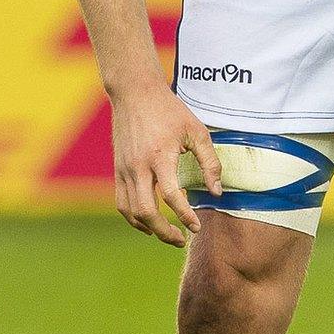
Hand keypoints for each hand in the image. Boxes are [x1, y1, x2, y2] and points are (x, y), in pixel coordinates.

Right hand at [108, 82, 220, 246]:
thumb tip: (217, 192)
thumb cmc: (170, 111)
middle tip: (182, 239)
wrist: (135, 94)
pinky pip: (122, 202)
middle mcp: (138, 167)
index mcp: (160, 156)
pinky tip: (149, 222)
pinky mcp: (117, 170)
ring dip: (148, 228)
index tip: (196, 227)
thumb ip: (209, 163)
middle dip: (164, 232)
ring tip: (167, 234)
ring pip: (130, 211)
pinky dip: (133, 217)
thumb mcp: (197, 132)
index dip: (184, 215)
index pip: (171, 196)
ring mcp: (124, 170)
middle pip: (146, 212)